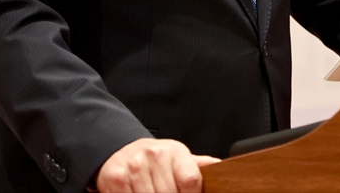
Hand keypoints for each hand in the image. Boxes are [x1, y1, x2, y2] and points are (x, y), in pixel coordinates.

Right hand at [94, 137, 219, 192]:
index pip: (191, 180)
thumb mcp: (178, 158)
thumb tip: (223, 168)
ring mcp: (134, 167)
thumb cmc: (156, 160)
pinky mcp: (116, 178)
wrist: (122, 151)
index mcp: (175, 152)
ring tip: (156, 192)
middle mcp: (155, 156)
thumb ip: (198, 167)